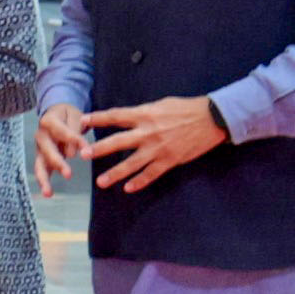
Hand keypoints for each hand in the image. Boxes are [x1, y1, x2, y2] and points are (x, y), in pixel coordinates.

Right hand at [33, 102, 84, 196]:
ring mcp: (40, 147)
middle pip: (46, 149)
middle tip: (68, 174)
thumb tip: (72, 153)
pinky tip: (48, 194)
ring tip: (48, 192)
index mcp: (48, 120)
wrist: (58, 113)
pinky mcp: (42, 157)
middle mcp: (41, 135)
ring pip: (40, 163)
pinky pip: (42, 170)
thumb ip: (74, 130)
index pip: (61, 131)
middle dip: (57, 162)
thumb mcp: (75, 115)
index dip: (73, 139)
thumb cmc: (69, 115)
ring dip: (44, 178)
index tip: (87, 149)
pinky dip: (44, 182)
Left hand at [84, 95, 227, 194]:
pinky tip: (128, 188)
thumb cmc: (186, 108)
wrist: (212, 119)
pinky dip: (140, 182)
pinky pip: (151, 174)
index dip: (98, 118)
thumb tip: (128, 117)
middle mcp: (148, 132)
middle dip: (99, 149)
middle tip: (82, 155)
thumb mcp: (161, 104)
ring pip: (132, 163)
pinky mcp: (170, 160)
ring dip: (115, 173)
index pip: (116, 116)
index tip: (82, 121)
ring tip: (101, 182)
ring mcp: (158, 148)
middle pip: (118, 141)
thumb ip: (143, 112)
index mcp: (145, 115)